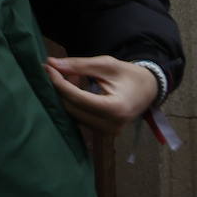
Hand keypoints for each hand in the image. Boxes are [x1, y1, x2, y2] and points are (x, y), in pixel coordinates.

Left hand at [44, 55, 160, 134]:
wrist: (149, 91)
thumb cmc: (130, 75)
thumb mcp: (107, 65)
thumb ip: (79, 65)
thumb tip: (51, 64)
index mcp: (116, 108)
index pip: (78, 98)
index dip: (59, 83)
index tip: (47, 68)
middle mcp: (111, 125)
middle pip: (72, 108)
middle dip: (61, 89)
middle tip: (59, 69)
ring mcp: (107, 132)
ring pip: (73, 114)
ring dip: (66, 96)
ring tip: (72, 77)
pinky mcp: (102, 133)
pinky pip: (79, 118)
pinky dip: (73, 103)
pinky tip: (77, 88)